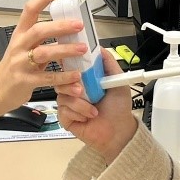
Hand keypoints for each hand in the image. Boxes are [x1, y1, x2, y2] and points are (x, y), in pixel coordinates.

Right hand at [0, 0, 86, 123]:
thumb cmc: (12, 69)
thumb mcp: (23, 49)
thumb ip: (41, 40)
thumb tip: (66, 30)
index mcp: (20, 34)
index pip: (29, 9)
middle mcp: (19, 46)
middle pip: (38, 30)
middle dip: (60, 26)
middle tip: (78, 25)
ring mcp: (21, 63)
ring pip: (44, 52)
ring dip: (65, 50)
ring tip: (82, 49)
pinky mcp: (25, 81)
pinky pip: (47, 77)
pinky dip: (63, 77)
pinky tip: (76, 76)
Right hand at [55, 49, 137, 163]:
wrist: (118, 132)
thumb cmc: (119, 108)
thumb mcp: (118, 80)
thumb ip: (108, 63)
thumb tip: (99, 47)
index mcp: (85, 79)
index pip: (70, 65)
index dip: (68, 62)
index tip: (73, 63)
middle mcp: (75, 89)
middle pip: (60, 78)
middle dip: (71, 83)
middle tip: (82, 90)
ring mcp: (69, 103)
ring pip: (62, 95)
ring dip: (80, 103)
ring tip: (93, 110)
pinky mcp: (65, 117)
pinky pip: (63, 110)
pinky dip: (77, 113)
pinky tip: (87, 117)